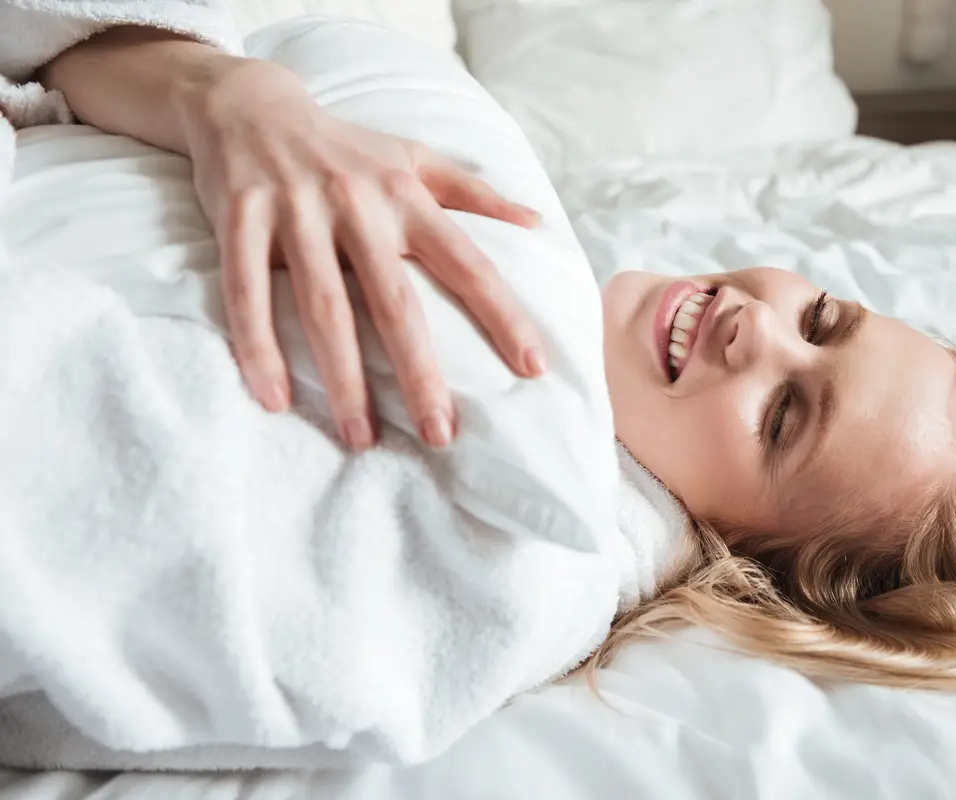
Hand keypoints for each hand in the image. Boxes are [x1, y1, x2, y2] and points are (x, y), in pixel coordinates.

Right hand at [180, 59, 544, 450]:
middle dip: (420, 373)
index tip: (533, 370)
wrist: (248, 103)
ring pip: (323, 307)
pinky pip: (247, 293)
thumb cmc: (345, 147)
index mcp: (406, 197)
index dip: (503, 316)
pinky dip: (258, 347)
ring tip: (359, 438)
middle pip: (395, 301)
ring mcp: (296, 212)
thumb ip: (474, 193)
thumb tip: (537, 222)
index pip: (468, 263)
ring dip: (341, 378)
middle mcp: (356, 204)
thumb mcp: (414, 156)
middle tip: (440, 435)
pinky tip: (274, 399)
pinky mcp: (240, 219)